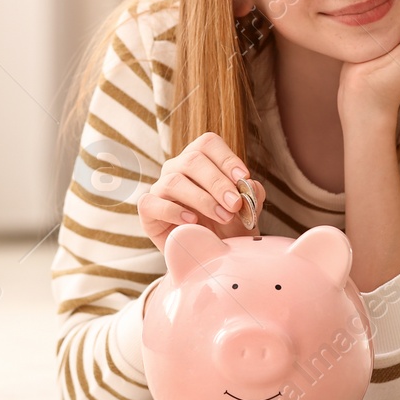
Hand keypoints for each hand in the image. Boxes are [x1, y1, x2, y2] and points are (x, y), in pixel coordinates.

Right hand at [137, 132, 265, 253]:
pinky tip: (193, 221)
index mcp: (200, 159)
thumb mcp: (245, 211)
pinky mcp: (148, 210)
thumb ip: (251, 195)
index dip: (226, 158)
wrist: (209, 255)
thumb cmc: (225, 226)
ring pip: (174, 181)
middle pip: (192, 160)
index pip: (208, 143)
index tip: (243, 177)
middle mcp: (177, 168)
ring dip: (202, 199)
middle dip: (218, 182)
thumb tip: (250, 185)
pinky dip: (175, 212)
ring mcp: (160, 188)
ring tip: (222, 216)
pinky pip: (153, 203)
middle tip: (235, 204)